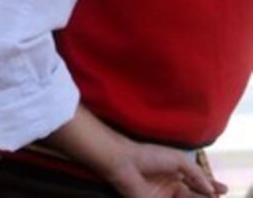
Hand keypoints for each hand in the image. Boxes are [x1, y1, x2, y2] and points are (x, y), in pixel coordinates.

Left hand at [106, 140, 227, 197]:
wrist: (125, 163)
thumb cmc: (149, 156)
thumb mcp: (178, 160)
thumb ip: (196, 173)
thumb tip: (210, 189)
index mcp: (175, 174)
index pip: (198, 183)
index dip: (211, 186)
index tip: (224, 189)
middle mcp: (171, 187)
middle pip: (195, 196)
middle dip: (207, 197)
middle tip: (217, 196)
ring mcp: (163, 197)